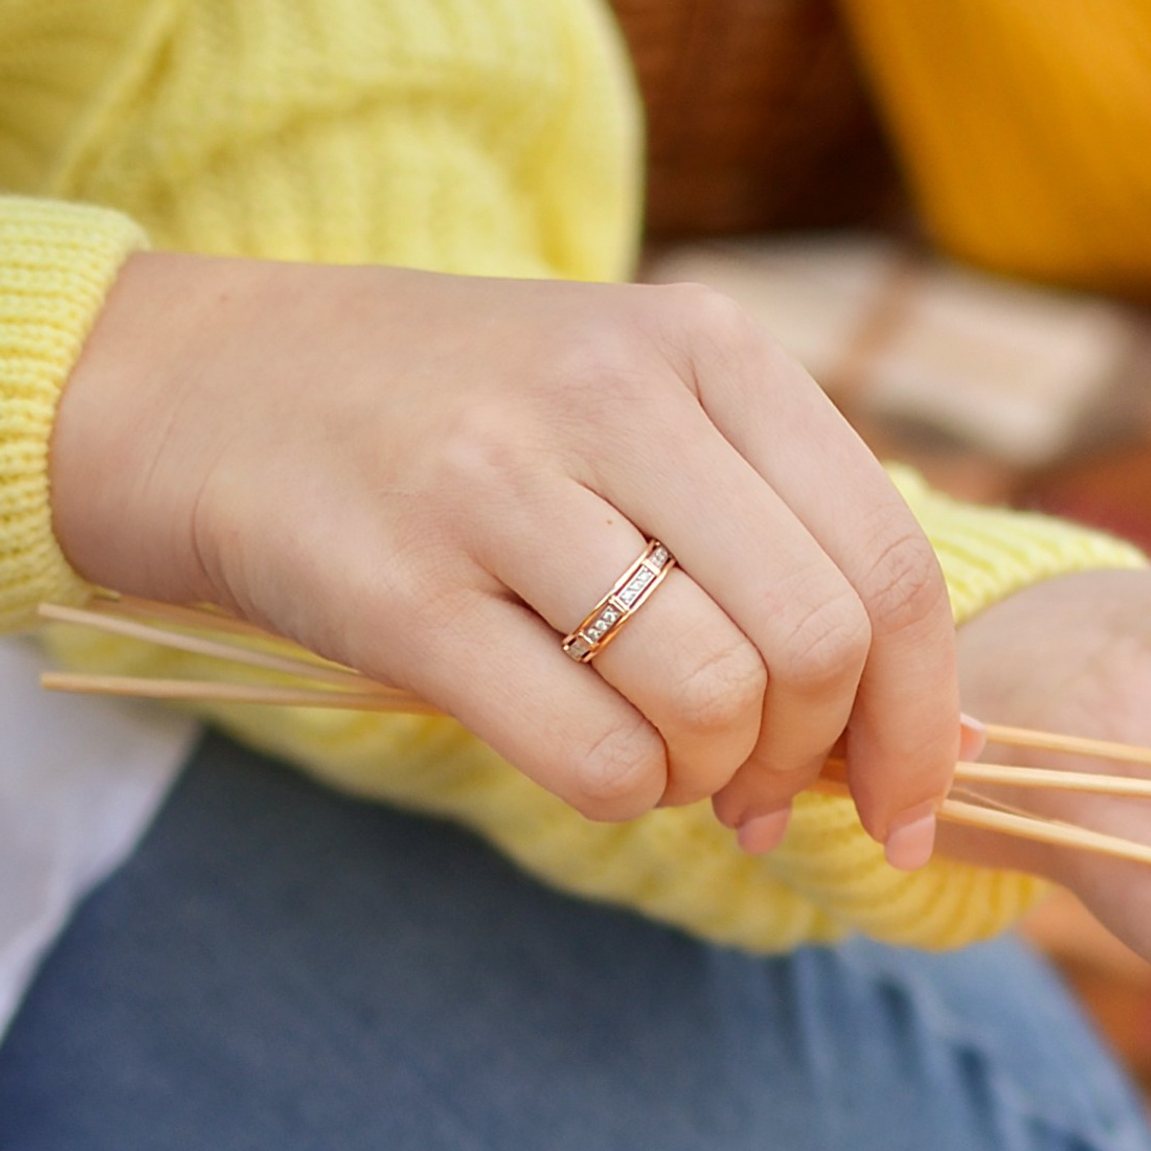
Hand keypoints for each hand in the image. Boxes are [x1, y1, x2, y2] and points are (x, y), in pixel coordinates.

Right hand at [49, 253, 957, 853]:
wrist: (202, 389)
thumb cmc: (471, 432)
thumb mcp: (646, 422)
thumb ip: (789, 546)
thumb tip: (948, 746)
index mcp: (709, 347)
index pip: (891, 564)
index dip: (925, 718)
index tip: (912, 803)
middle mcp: (615, 394)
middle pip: (821, 643)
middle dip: (817, 758)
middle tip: (763, 792)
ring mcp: (500, 485)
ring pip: (715, 702)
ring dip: (715, 781)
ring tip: (672, 766)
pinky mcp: (402, 590)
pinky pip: (596, 756)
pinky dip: (628, 796)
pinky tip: (599, 766)